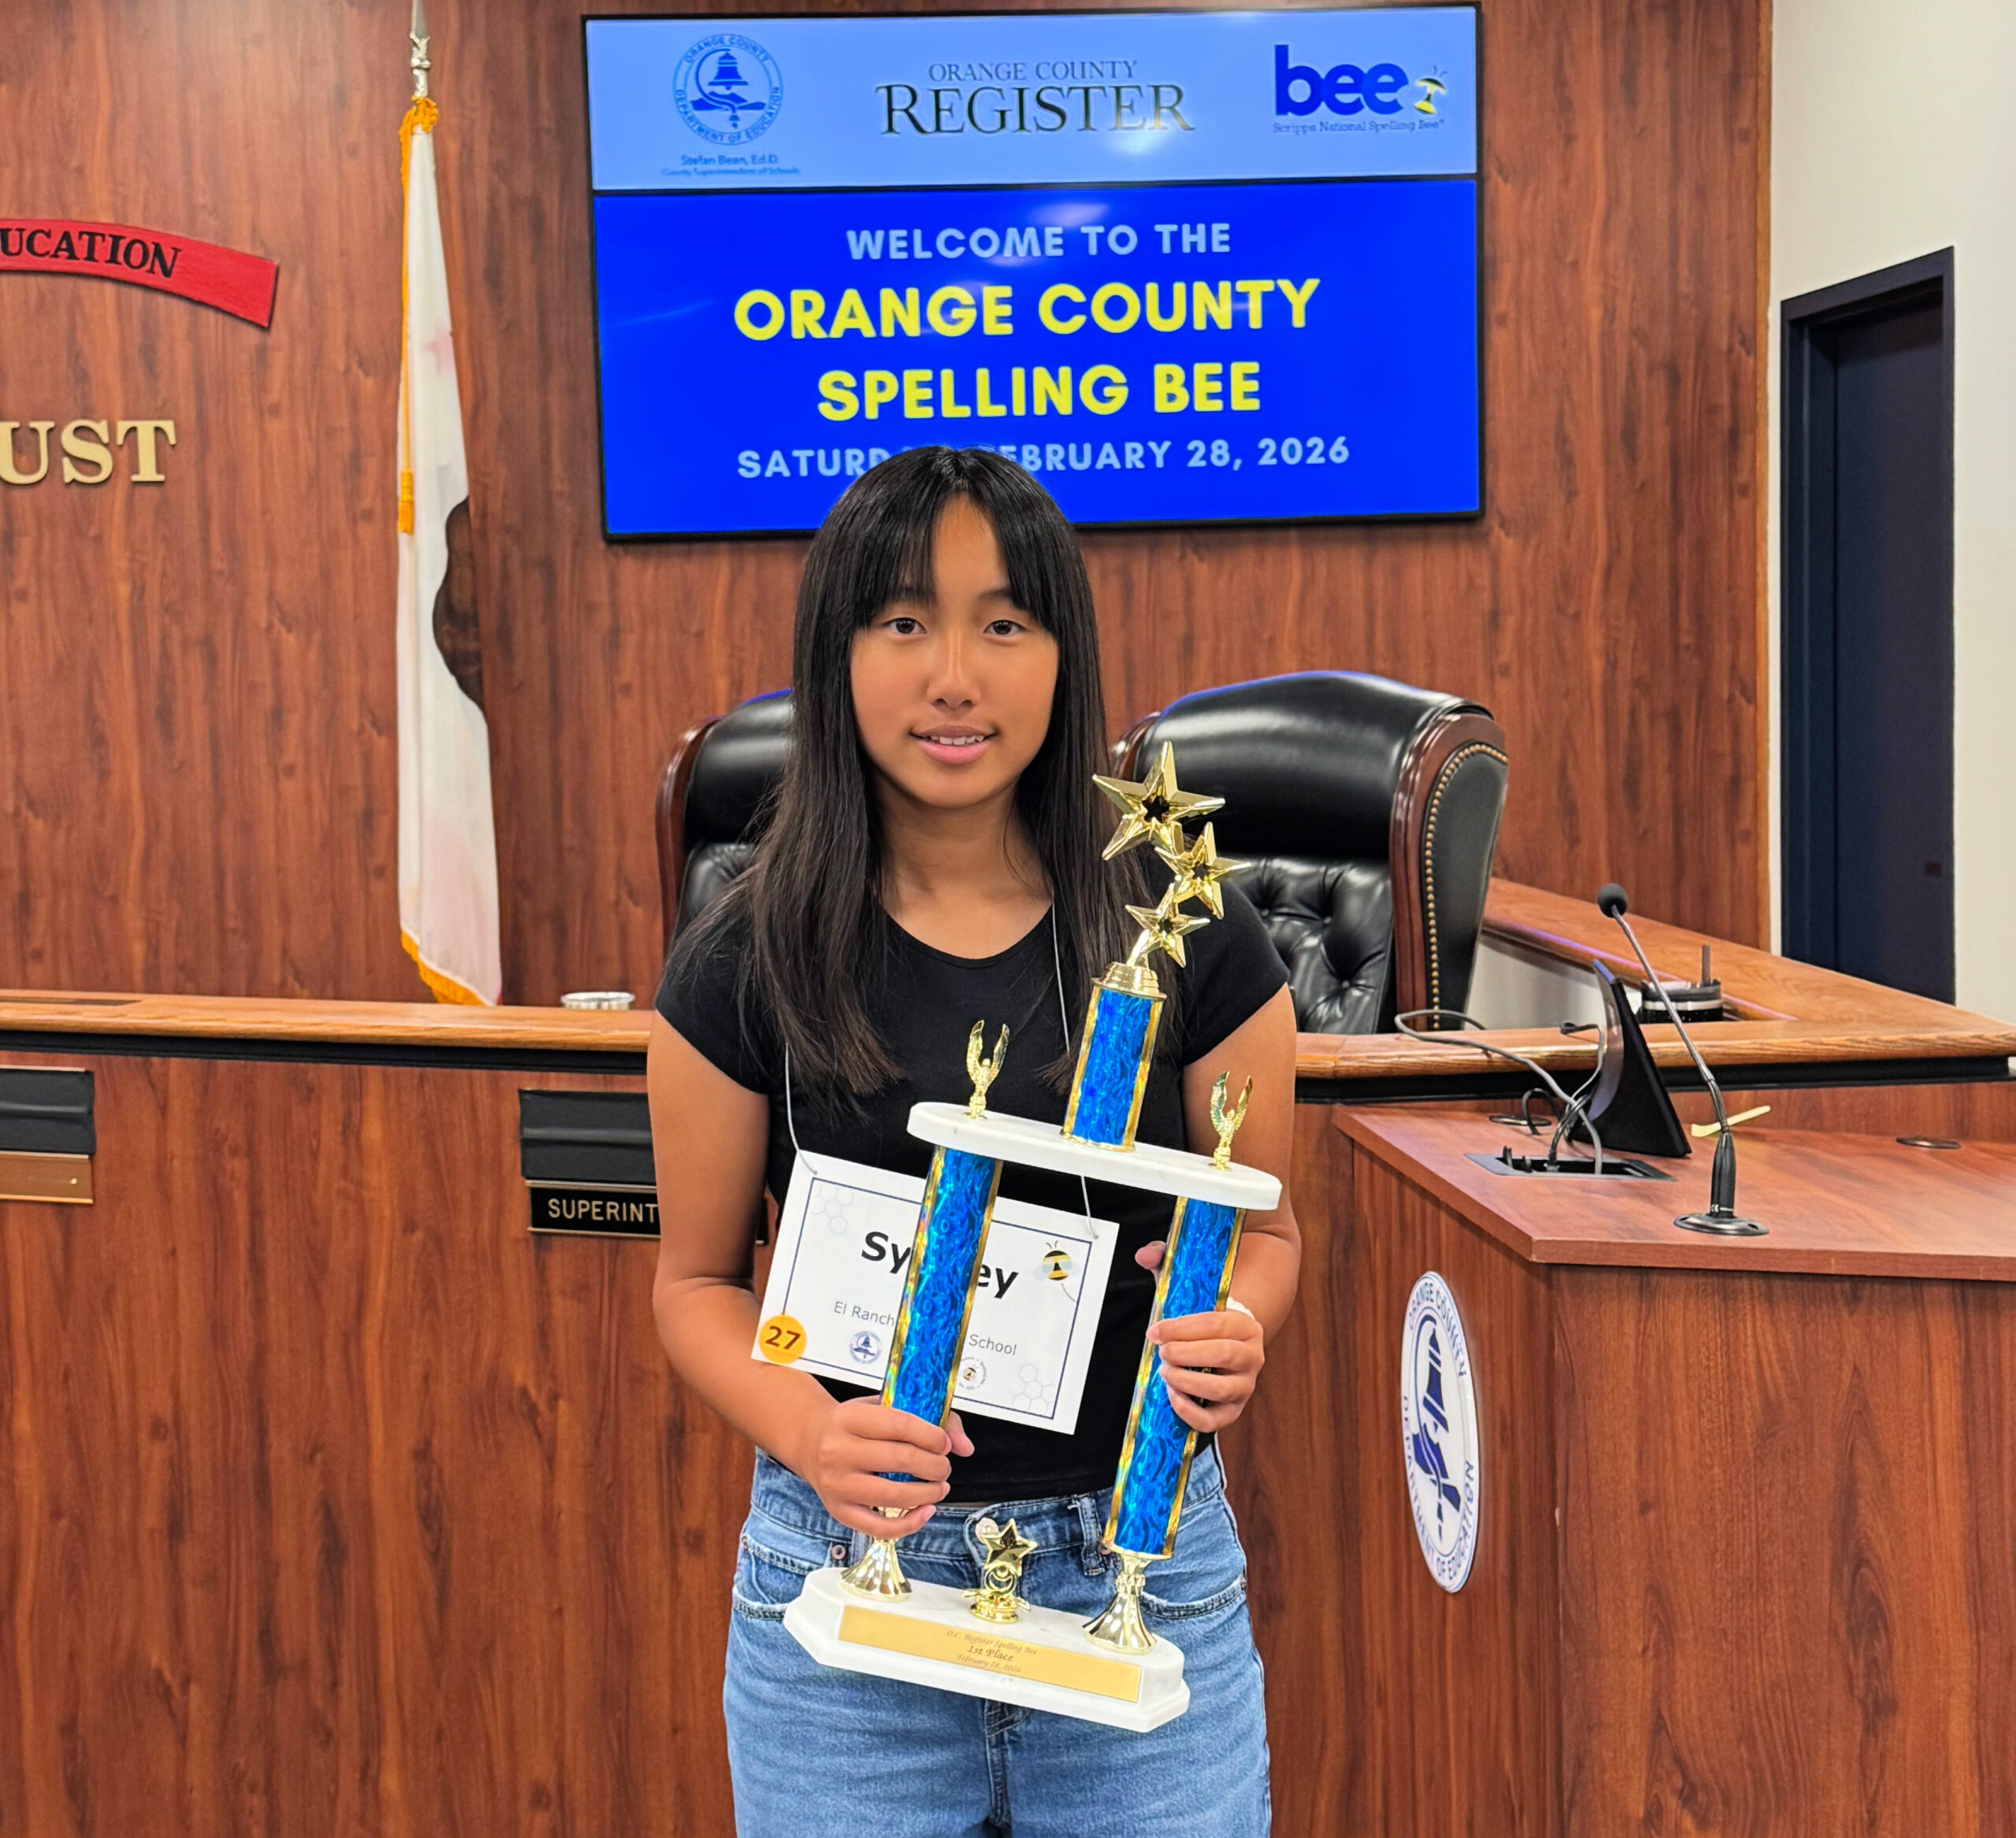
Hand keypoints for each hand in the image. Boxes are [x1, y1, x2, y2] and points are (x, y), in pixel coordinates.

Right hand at [794, 1397, 974, 1537]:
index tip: (944, 1443)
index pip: (900, 1425)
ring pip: (893, 1495)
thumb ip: (927, 1417)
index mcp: (850, 1418)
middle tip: (944, 1466)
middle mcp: (838, 1451)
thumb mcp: (880, 1405)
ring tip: (939, 1486)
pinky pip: (879, 1527)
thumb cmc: (851, 1423)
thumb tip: (964, 1446)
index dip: (931, 1435)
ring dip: (928, 1494)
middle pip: (900, 1460)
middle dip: (935, 1466)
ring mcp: (837, 1484)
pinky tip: (925, 1511)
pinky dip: (909, 1524)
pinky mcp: (838, 1510)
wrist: (809, 1439)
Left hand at [1135, 1240, 1265, 1433]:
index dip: (1181, 1328)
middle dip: (1185, 1355)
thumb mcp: (1188, 1287)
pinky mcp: (1234, 1409)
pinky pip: (1216, 1419)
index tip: (1154, 1330)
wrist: (1228, 1345)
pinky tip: (1173, 1397)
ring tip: (1165, 1373)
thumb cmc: (1203, 1318)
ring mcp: (1245, 1385)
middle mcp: (1252, 1355)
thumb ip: (1166, 1262)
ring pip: (1221, 1389)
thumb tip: (1144, 1254)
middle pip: (1222, 1355)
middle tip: (1161, 1352)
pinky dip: (1192, 1413)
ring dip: (1187, 1382)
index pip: (1214, 1324)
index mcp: (1245, 1324)